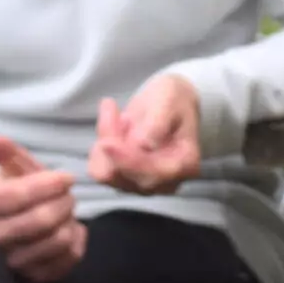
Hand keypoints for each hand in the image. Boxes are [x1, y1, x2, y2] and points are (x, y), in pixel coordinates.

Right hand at [0, 136, 87, 282]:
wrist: (26, 222)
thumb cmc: (23, 191)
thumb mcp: (17, 169)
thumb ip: (8, 154)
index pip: (16, 196)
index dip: (48, 184)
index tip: (66, 177)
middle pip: (42, 219)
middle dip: (65, 202)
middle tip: (68, 195)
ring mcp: (13, 261)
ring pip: (58, 240)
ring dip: (71, 221)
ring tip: (66, 212)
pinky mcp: (35, 277)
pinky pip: (69, 258)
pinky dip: (77, 240)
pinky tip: (70, 231)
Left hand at [88, 75, 201, 194]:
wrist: (168, 103)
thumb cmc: (173, 99)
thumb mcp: (169, 99)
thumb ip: (158, 123)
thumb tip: (145, 145)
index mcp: (185, 165)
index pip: (152, 174)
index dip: (127, 161)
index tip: (107, 143)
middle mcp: (165, 182)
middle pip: (126, 176)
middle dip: (111, 141)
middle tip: (110, 106)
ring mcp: (143, 183)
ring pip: (107, 173)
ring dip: (105, 140)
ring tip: (118, 116)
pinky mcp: (124, 179)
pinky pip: (99, 169)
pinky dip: (98, 147)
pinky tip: (113, 128)